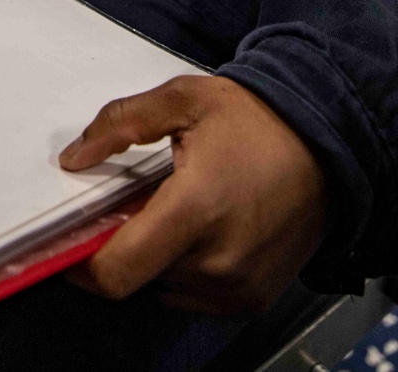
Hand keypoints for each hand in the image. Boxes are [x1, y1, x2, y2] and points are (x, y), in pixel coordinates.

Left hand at [60, 74, 327, 314]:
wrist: (327, 144)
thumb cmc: (256, 119)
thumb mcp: (182, 99)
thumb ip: (120, 124)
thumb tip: (74, 158)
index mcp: (195, 209)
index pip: (117, 270)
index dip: (81, 261)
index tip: (69, 238)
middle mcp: (217, 261)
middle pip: (137, 274)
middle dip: (124, 241)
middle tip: (136, 199)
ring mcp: (238, 286)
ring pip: (164, 285)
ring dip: (157, 254)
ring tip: (179, 206)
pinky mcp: (253, 298)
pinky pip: (195, 293)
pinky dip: (186, 266)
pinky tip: (204, 225)